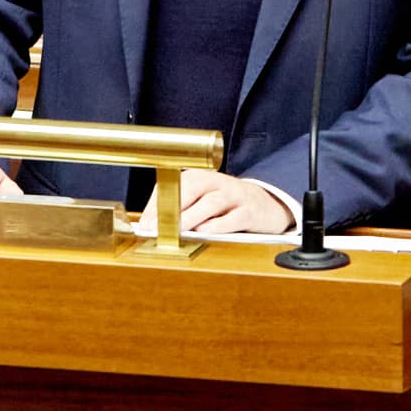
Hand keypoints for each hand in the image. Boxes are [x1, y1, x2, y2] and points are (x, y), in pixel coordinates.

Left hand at [146, 170, 293, 234]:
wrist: (266, 205)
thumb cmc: (227, 206)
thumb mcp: (203, 201)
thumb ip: (180, 210)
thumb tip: (151, 227)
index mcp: (201, 177)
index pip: (174, 187)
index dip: (157, 205)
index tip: (144, 225)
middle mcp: (217, 182)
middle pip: (192, 189)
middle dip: (171, 209)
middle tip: (155, 227)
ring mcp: (235, 195)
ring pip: (211, 203)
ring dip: (192, 217)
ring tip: (177, 231)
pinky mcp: (250, 211)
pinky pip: (234, 217)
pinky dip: (219, 225)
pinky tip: (206, 233)